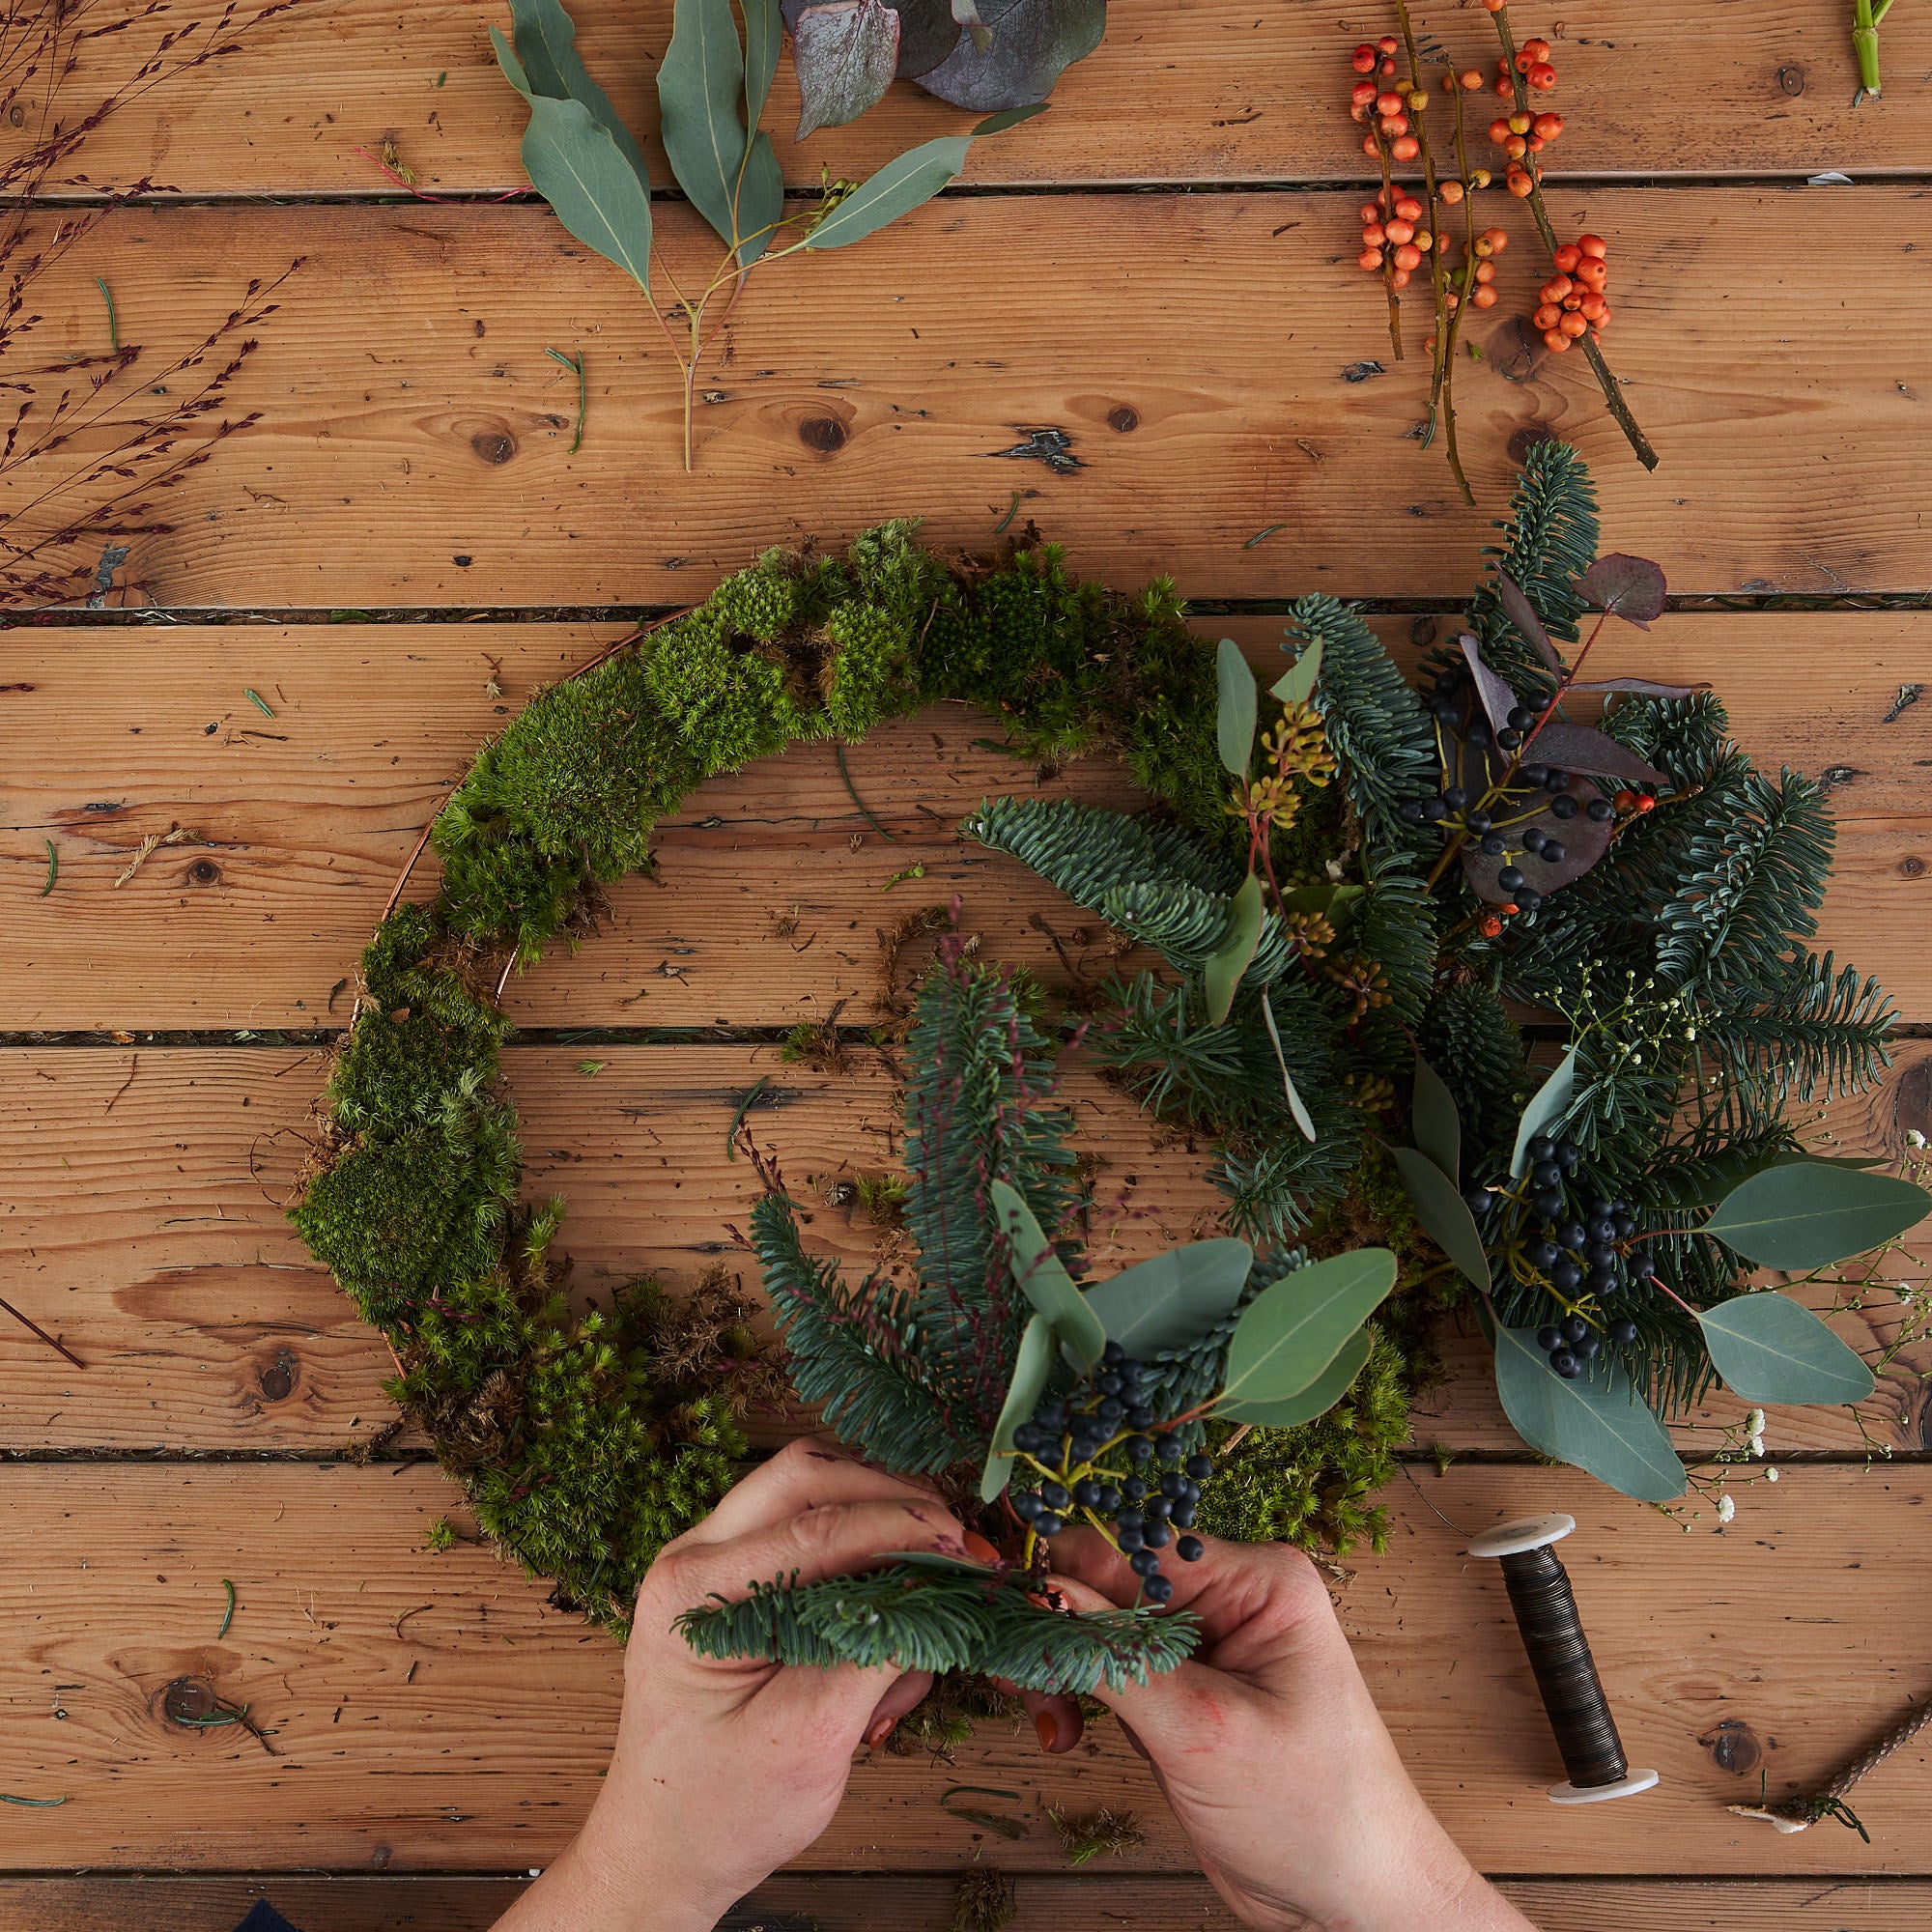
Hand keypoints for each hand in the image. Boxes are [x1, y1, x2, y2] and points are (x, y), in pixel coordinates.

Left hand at [493, 1437, 970, 1931]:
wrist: (667, 1850)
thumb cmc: (724, 1808)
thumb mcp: (810, 1738)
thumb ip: (871, 1652)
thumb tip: (937, 1590)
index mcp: (692, 1593)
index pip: (814, 1527)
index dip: (900, 1527)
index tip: (964, 1545)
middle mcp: (694, 1556)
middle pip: (806, 1476)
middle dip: (890, 1498)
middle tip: (955, 1539)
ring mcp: (715, 1562)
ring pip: (812, 1495)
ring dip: (878, 1528)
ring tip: (920, 1599)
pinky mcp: (741, 1581)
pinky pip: (813, 1538)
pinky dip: (861, 1567)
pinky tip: (881, 1638)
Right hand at [1050, 1529, 1536, 1931]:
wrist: (1354, 1899)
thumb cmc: (1316, 1814)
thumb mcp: (1206, 1733)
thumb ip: (1121, 1661)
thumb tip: (1045, 1596)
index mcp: (1257, 1581)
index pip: (1138, 1545)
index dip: (1068, 1569)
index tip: (1013, 1608)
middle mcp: (1231, 1599)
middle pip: (1111, 1582)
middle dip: (1060, 1629)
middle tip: (1021, 1680)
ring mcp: (1206, 1647)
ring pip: (1101, 1627)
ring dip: (1063, 1669)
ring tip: (1050, 1722)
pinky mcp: (1184, 1691)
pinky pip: (1112, 1670)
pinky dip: (1080, 1697)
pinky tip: (1066, 1733)